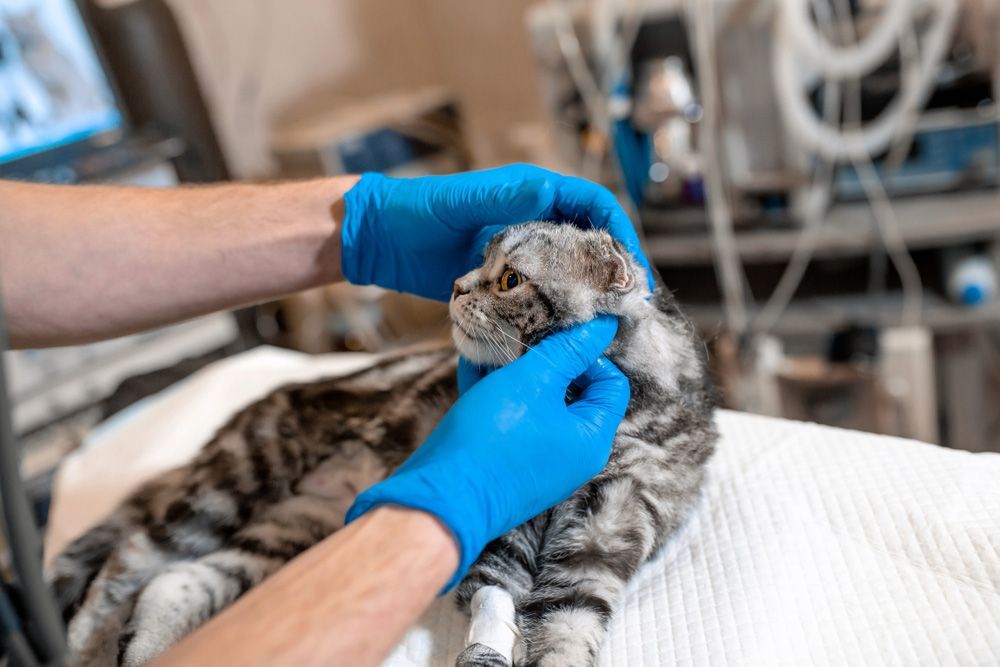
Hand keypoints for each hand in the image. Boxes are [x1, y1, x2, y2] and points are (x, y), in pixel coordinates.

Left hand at [341, 163, 651, 300]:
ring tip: (609, 322)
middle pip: (591, 242)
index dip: (619, 230)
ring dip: (591, 293)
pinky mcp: (509, 283)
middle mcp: (536, 221)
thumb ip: (501, 198)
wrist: (384, 241)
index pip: (594, 205)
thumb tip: (545, 188)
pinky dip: (560, 312)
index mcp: (534, 194)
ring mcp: (524, 255)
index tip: (631, 263)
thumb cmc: (418, 212)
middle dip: (614, 268)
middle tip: (629, 302)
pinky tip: (569, 334)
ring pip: (572, 271)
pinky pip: (544, 296)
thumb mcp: (460, 203)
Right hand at [345, 316, 629, 589]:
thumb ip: (571, 350)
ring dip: (515, 369)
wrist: (441, 496)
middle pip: (571, 392)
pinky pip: (508, 417)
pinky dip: (494, 389)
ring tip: (492, 339)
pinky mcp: (505, 462)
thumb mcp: (534, 380)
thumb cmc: (493, 437)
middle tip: (522, 331)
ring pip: (533, 402)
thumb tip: (605, 325)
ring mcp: (536, 460)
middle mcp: (569, 454)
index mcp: (591, 438)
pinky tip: (471, 361)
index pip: (611, 384)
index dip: (589, 353)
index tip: (558, 336)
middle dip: (545, 357)